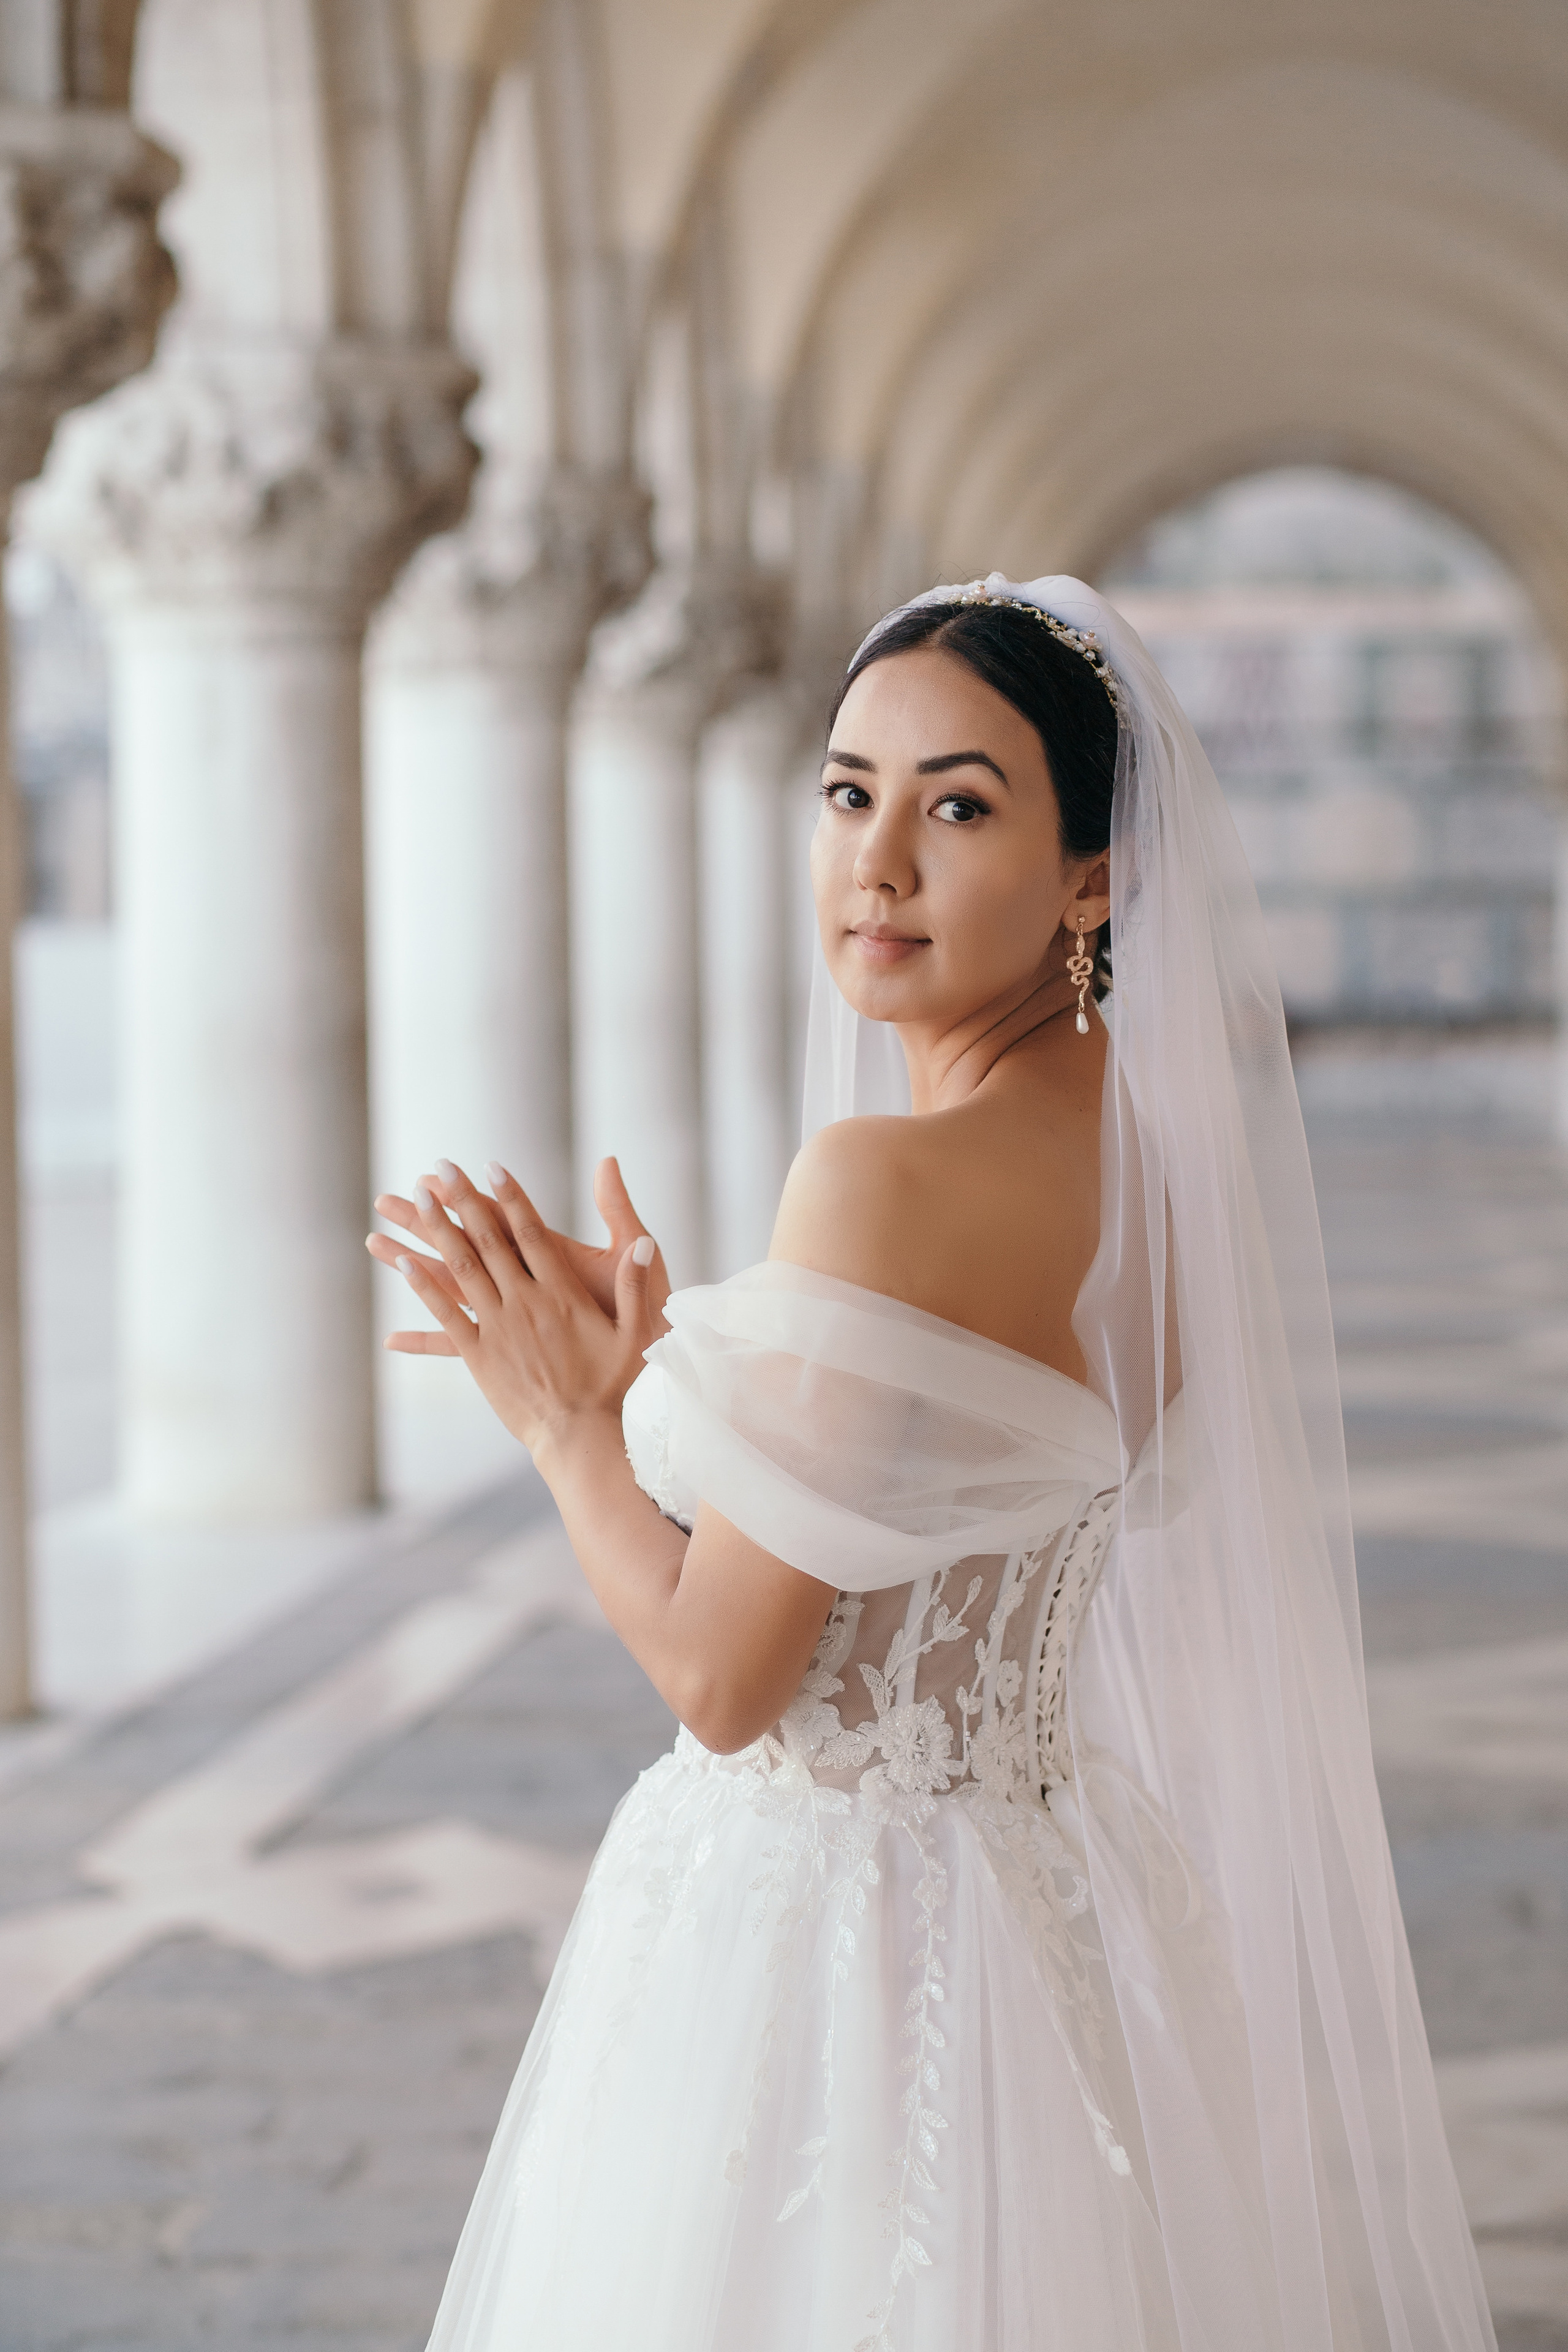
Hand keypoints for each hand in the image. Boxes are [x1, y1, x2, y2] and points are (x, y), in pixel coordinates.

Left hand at [368, 1157, 663, 1456]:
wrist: (580, 1438)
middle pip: (486, 1241)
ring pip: (459, 1271)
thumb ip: (637, 1283)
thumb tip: (646, 1242)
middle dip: (461, 1201)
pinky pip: (446, 1318)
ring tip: (410, 1201)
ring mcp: (497, 1329)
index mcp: (560, 1292)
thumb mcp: (637, 1331)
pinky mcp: (479, 1357)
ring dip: (433, 1233)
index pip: (530, 1232)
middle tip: (439, 1168)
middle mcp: (524, 1303)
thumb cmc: (616, 1388)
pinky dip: (424, 1290)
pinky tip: (404, 1266)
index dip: (510, 1197)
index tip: (491, 1166)